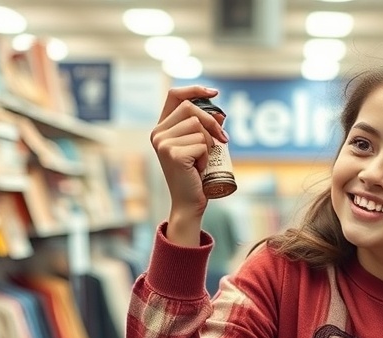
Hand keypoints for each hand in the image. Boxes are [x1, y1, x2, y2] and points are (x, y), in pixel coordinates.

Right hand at [150, 86, 229, 243]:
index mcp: (161, 128)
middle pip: (191, 109)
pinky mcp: (173, 153)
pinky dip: (207, 157)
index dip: (195, 89)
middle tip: (224, 139)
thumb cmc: (195, 175)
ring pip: (199, 128)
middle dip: (212, 122)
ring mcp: (163, 143)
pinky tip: (198, 169)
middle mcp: (157, 133)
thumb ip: (205, 129)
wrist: (188, 202)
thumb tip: (220, 113)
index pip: (174, 95)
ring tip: (201, 161)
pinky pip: (202, 144)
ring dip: (209, 145)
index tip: (214, 92)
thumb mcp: (199, 146)